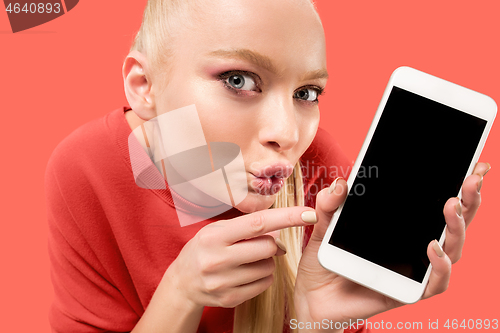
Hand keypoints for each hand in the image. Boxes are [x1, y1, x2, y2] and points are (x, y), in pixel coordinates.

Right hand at [164, 206, 317, 309]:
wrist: (182, 283)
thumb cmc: (203, 249)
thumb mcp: (217, 230)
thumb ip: (246, 226)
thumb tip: (279, 228)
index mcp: (215, 236)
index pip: (258, 223)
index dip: (287, 217)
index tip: (308, 213)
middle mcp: (218, 259)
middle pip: (268, 247)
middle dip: (273, 244)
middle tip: (265, 243)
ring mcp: (224, 281)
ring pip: (268, 267)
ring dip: (267, 261)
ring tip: (250, 259)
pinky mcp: (230, 298)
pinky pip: (264, 284)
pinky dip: (264, 276)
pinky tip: (249, 272)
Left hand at [294, 162, 490, 331]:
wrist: (313, 295)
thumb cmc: (325, 261)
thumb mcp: (323, 227)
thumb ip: (329, 205)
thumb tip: (341, 184)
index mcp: (401, 226)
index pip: (436, 204)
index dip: (459, 187)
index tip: (474, 166)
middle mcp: (414, 246)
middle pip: (453, 223)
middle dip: (467, 200)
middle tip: (471, 179)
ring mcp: (414, 269)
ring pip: (451, 249)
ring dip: (457, 227)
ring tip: (452, 206)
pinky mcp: (408, 292)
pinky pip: (435, 283)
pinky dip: (440, 266)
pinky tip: (433, 248)